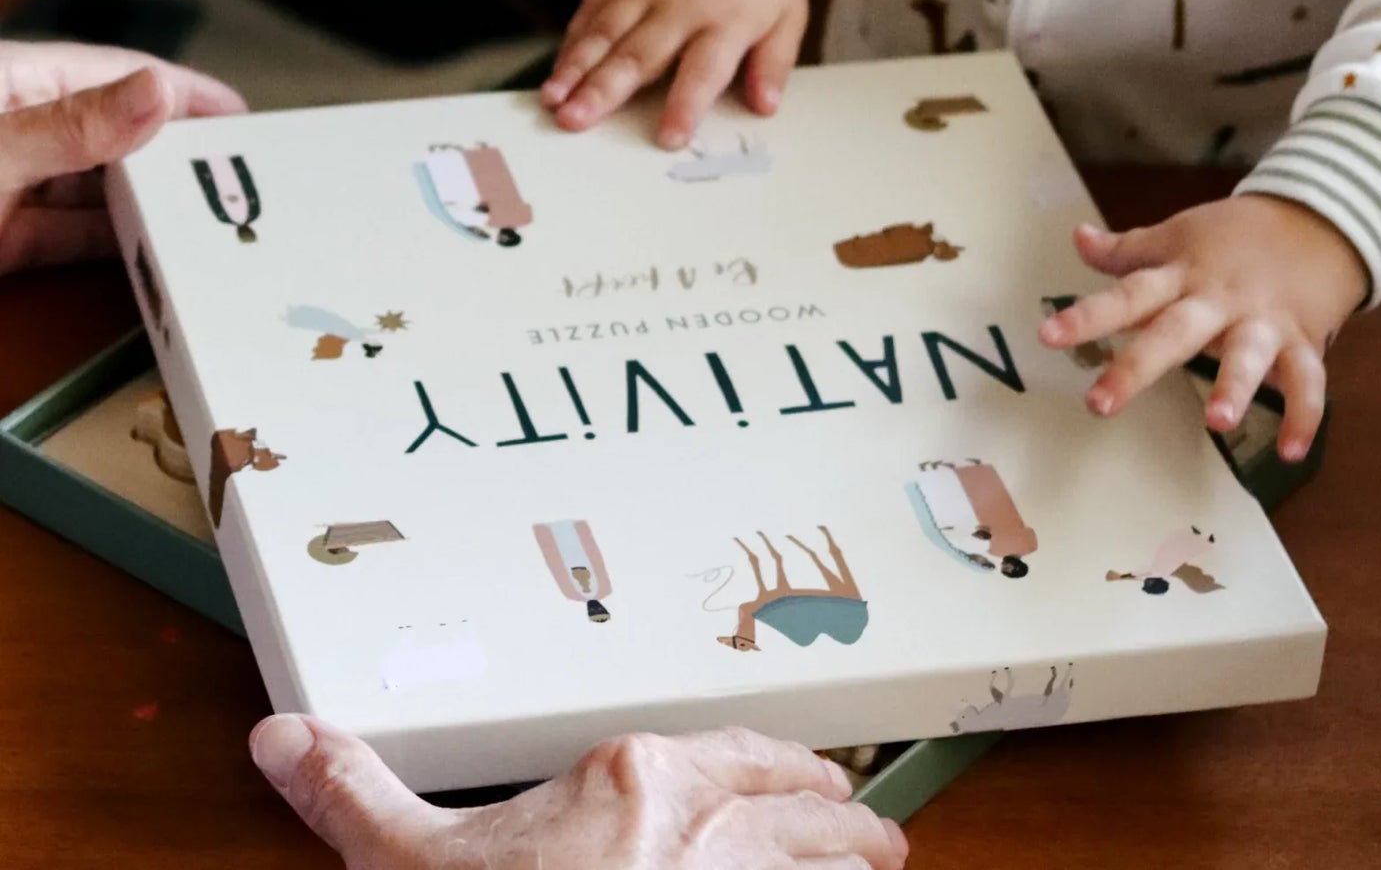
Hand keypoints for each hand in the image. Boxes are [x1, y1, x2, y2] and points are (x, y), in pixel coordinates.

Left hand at [0, 41, 244, 273]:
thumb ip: (74, 125)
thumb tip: (157, 91)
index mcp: (16, 82)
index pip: (117, 75)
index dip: (181, 91)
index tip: (236, 112)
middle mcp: (19, 130)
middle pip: (113, 136)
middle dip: (168, 153)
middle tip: (229, 171)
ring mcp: (7, 187)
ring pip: (94, 191)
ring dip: (143, 205)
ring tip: (199, 215)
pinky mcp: (1, 242)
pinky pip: (67, 238)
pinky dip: (108, 245)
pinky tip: (148, 249)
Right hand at [250, 715, 907, 869]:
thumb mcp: (406, 867)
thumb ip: (356, 791)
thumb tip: (282, 737)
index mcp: (631, 786)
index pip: (731, 757)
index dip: (780, 764)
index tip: (809, 772)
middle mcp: (698, 832)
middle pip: (795, 808)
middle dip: (841, 814)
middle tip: (877, 825)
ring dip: (855, 869)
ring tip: (884, 869)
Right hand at [540, 0, 807, 147]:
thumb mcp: (789, 12)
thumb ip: (775, 62)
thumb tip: (765, 107)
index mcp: (727, 19)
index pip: (704, 70)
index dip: (684, 105)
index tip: (668, 138)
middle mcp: (681, 3)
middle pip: (640, 54)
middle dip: (604, 91)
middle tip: (576, 122)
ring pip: (605, 31)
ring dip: (575, 68)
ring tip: (553, 99)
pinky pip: (592, 7)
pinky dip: (573, 39)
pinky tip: (558, 67)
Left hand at [1038, 194, 1369, 460]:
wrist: (1317, 220)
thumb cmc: (1235, 235)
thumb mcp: (1178, 234)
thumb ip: (1128, 249)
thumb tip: (1078, 238)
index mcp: (1181, 275)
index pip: (1127, 294)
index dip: (1087, 315)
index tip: (1048, 336)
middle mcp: (1217, 300)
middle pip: (1174, 332)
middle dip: (1137, 366)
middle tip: (1099, 404)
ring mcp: (1262, 321)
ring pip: (1248, 354)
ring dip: (1234, 386)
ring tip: (1216, 422)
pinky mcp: (1303, 340)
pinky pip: (1308, 381)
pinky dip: (1304, 416)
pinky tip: (1290, 453)